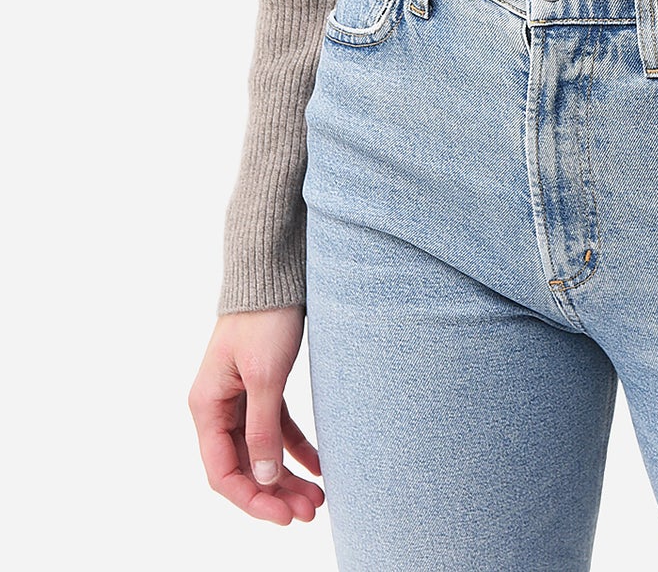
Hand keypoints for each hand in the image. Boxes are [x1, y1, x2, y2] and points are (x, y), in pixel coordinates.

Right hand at [190, 306, 323, 524]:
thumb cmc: (264, 317)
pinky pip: (277, 428)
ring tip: (318, 497)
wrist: (275, 272)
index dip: (251, 499)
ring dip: (287, 476)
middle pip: (245, 466)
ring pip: (263, 451)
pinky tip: (319, 465)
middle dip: (275, 493)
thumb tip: (264, 480)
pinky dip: (296, 448)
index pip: (223, 472)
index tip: (283, 516)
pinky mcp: (264, 386)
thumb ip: (262, 429)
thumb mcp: (265, 376)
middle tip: (311, 510)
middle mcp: (219, 407)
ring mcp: (241, 398)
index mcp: (207, 407)